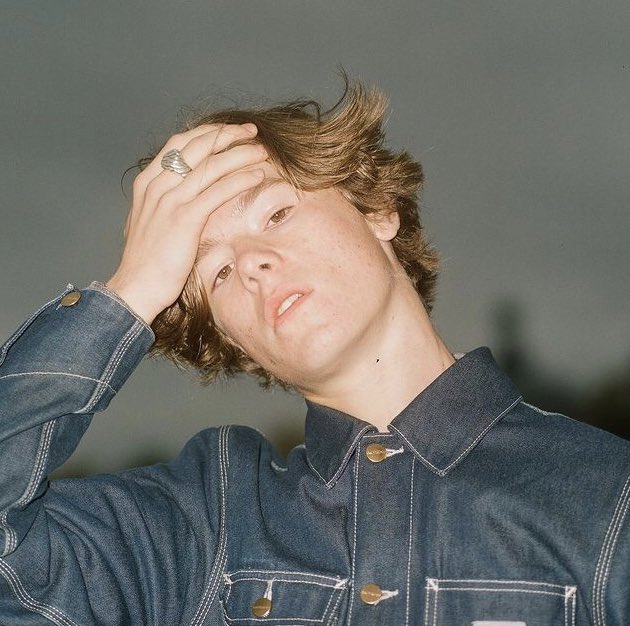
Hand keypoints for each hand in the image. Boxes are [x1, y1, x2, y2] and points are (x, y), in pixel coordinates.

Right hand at [106, 124, 266, 323]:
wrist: (135, 286)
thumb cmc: (146, 260)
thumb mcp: (151, 222)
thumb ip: (164, 203)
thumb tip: (184, 195)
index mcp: (148, 181)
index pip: (181, 142)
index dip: (208, 132)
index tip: (230, 131)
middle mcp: (157, 184)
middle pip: (197, 145)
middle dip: (228, 134)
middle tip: (252, 132)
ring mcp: (170, 200)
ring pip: (211, 165)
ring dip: (241, 153)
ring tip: (262, 151)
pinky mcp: (185, 218)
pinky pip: (218, 191)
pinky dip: (240, 180)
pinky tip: (257, 175)